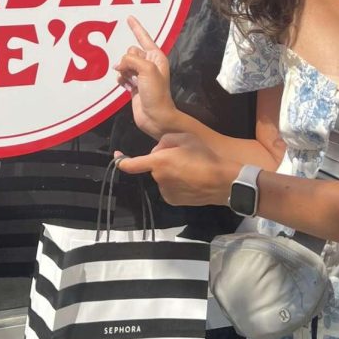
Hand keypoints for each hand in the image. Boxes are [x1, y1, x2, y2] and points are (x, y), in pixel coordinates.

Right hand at [114, 16, 177, 138]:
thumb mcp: (146, 70)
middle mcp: (149, 64)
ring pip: (124, 64)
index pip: (144, 38)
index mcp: (156, 57)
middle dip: (128, 59)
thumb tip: (119, 65)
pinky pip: (121, 75)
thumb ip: (131, 60)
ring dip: (123, 70)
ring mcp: (141, 75)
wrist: (156, 117)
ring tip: (130, 81)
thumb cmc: (157, 93)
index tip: (129, 17)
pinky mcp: (134, 86)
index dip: (136, 27)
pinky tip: (125, 86)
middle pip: (131, 52)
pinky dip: (121, 79)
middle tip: (134, 73)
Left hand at [116, 133, 239, 207]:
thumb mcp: (185, 138)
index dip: (122, 160)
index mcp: (158, 162)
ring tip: (190, 170)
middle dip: (163, 161)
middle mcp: (158, 179)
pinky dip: (176, 184)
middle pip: (155, 166)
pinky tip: (190, 181)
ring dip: (170, 173)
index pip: (132, 164)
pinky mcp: (173, 201)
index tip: (116, 157)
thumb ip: (166, 140)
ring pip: (162, 178)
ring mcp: (165, 192)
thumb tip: (159, 150)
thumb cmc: (204, 157)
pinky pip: (169, 188)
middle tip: (183, 157)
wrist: (222, 182)